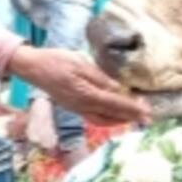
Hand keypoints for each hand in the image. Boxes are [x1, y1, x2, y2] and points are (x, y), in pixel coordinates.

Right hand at [12, 46, 150, 125]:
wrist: (32, 67)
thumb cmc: (56, 61)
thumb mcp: (81, 64)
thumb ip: (101, 78)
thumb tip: (119, 89)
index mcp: (86, 94)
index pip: (115, 104)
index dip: (133, 108)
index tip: (148, 112)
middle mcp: (82, 106)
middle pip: (111, 116)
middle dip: (130, 117)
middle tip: (147, 118)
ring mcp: (76, 109)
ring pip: (103, 120)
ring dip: (119, 120)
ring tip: (132, 118)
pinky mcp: (72, 107)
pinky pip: (94, 118)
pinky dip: (107, 119)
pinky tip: (112, 115)